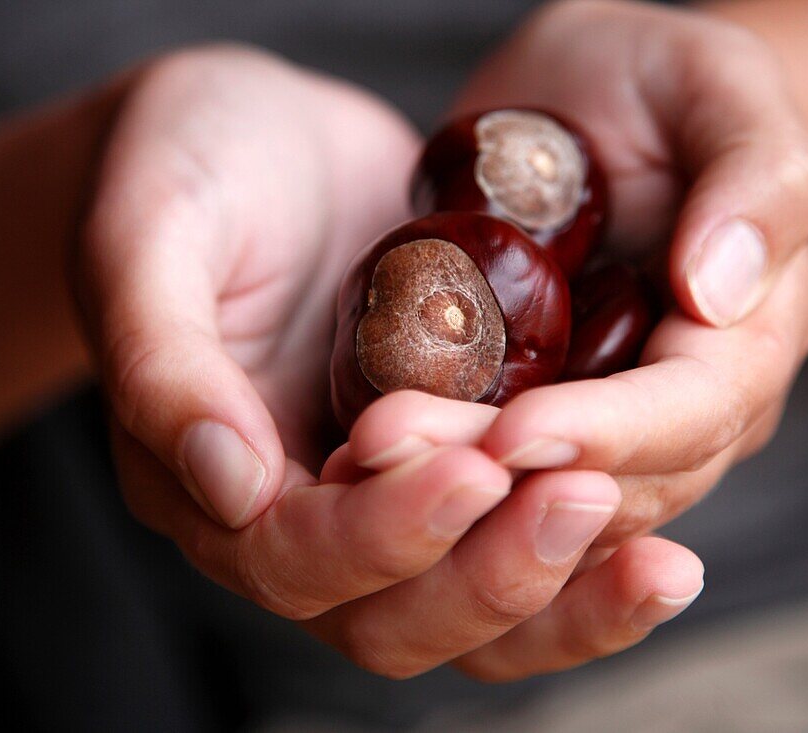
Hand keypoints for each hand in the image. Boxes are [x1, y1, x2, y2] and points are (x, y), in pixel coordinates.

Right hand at [75, 46, 701, 680]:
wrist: (254, 136)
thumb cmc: (181, 167)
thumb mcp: (146, 236)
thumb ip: (163, 363)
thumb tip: (230, 486)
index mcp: (204, 484)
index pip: (293, 559)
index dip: (381, 532)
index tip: (470, 467)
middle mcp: (295, 516)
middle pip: (392, 619)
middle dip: (488, 575)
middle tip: (581, 497)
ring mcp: (377, 496)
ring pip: (467, 608)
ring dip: (559, 594)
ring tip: (661, 562)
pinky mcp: (447, 458)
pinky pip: (512, 540)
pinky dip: (584, 558)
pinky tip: (660, 537)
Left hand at [341, 0, 807, 673]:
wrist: (583, 102)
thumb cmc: (658, 83)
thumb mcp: (716, 86)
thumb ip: (755, 176)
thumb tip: (719, 292)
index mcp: (750, 340)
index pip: (693, 413)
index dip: (610, 434)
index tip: (516, 434)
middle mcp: (685, 408)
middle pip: (613, 480)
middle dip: (507, 482)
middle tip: (396, 449)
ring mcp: (606, 424)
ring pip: (543, 498)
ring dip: (455, 497)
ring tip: (365, 458)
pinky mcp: (533, 418)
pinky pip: (492, 479)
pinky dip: (432, 484)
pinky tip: (358, 472)